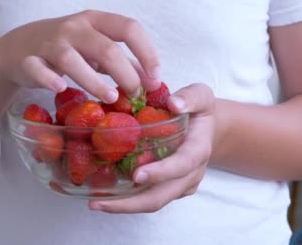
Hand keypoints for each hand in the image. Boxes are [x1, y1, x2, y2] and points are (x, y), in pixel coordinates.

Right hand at [0, 10, 161, 101]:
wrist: (19, 47)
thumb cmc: (67, 47)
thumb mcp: (96, 48)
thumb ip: (123, 62)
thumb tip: (151, 81)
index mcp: (95, 20)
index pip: (129, 28)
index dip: (147, 51)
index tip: (156, 77)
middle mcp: (73, 28)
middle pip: (105, 47)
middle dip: (125, 73)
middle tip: (135, 95)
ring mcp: (49, 43)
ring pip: (72, 59)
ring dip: (93, 80)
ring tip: (110, 97)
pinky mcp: (29, 60)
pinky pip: (38, 69)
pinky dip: (49, 78)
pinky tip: (61, 88)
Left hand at [88, 83, 215, 212]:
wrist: (206, 127)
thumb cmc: (198, 109)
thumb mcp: (200, 95)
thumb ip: (190, 98)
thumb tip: (174, 103)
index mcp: (197, 150)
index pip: (181, 165)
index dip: (160, 172)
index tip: (137, 176)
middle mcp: (190, 173)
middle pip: (161, 196)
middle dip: (131, 204)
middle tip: (99, 202)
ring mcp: (179, 184)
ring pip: (152, 202)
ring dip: (124, 206)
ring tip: (94, 203)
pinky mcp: (169, 188)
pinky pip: (148, 198)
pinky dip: (127, 199)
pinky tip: (103, 196)